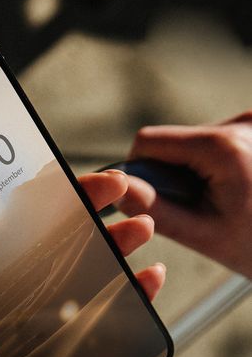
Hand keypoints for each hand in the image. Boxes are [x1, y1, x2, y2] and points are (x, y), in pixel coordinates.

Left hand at [0, 170, 164, 356]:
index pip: (6, 230)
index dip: (36, 198)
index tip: (62, 174)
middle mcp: (6, 304)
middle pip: (51, 241)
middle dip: (86, 209)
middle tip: (116, 187)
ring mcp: (41, 325)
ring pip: (83, 268)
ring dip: (114, 243)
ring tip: (140, 226)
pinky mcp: (69, 348)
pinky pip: (104, 309)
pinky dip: (128, 290)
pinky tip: (147, 277)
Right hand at [117, 111, 251, 278]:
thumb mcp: (202, 233)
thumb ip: (154, 208)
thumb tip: (117, 188)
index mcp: (222, 147)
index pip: (149, 142)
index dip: (140, 171)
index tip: (154, 199)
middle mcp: (242, 123)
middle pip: (175, 140)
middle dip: (176, 174)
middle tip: (202, 206)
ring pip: (197, 140)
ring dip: (199, 169)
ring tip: (228, 199)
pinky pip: (220, 139)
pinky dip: (219, 163)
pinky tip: (240, 187)